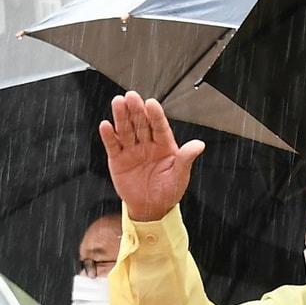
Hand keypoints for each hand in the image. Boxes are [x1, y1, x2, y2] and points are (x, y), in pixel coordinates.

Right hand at [98, 91, 204, 221]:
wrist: (152, 208)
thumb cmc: (169, 191)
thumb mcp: (180, 175)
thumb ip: (186, 158)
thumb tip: (199, 145)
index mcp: (164, 146)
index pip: (159, 127)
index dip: (156, 115)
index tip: (152, 104)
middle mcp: (147, 144)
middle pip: (140, 124)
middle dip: (136, 110)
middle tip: (132, 97)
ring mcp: (131, 150)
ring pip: (125, 130)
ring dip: (121, 116)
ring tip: (118, 102)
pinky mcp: (118, 159)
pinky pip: (113, 145)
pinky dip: (108, 135)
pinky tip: (106, 125)